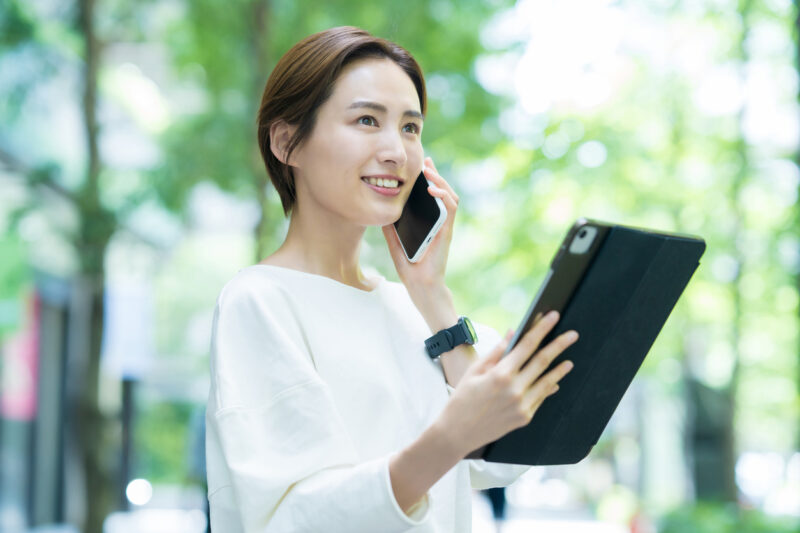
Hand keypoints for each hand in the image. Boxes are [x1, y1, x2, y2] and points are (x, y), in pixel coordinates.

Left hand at [382, 157, 458, 289]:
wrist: (420, 286)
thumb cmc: (410, 268)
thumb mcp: (395, 244)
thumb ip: (391, 229)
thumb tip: (381, 214)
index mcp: (429, 224)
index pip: (432, 197)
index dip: (428, 181)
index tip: (420, 167)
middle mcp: (439, 223)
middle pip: (442, 192)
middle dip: (435, 175)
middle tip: (426, 162)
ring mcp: (445, 227)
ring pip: (450, 196)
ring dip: (441, 181)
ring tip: (429, 170)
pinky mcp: (447, 232)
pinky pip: (450, 209)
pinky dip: (443, 196)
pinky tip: (432, 188)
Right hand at [437, 311, 577, 455]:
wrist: (457, 432)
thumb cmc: (462, 398)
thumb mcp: (474, 370)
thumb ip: (496, 352)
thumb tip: (512, 334)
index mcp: (500, 374)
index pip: (527, 345)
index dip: (542, 329)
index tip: (553, 316)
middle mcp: (514, 389)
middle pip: (542, 361)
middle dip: (559, 344)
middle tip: (573, 335)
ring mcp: (522, 405)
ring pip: (547, 381)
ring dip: (560, 369)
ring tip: (570, 360)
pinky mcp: (525, 417)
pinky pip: (541, 398)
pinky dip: (549, 387)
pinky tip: (555, 381)